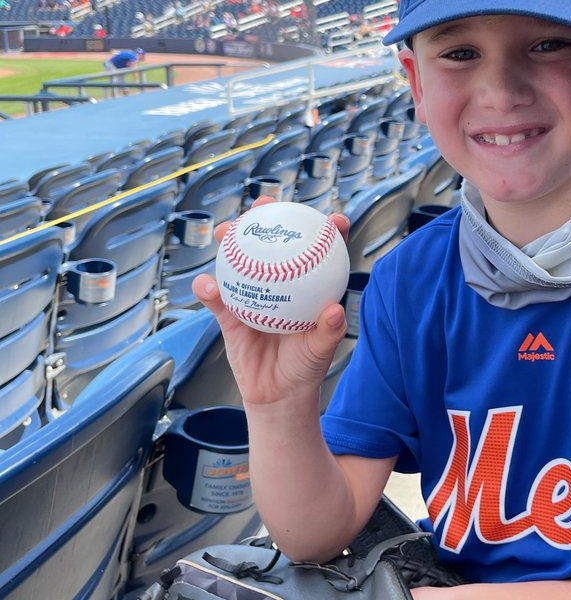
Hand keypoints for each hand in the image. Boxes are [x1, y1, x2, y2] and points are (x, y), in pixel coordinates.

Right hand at [191, 198, 349, 408]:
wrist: (276, 396)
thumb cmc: (305, 369)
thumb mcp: (320, 351)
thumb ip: (328, 332)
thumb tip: (334, 310)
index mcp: (307, 287)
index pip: (320, 252)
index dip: (327, 230)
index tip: (332, 218)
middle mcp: (279, 284)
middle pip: (274, 243)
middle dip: (267, 218)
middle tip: (265, 204)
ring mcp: (252, 295)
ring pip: (239, 260)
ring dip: (230, 241)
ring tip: (227, 231)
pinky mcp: (228, 314)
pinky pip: (216, 297)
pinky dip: (209, 289)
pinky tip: (207, 285)